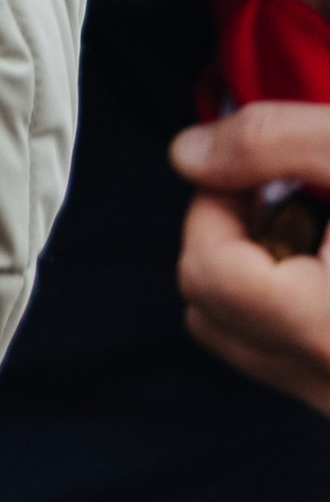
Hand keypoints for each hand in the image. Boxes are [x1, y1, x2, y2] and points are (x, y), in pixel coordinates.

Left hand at [173, 104, 329, 412]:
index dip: (221, 203)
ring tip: (322, 234)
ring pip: (241, 339)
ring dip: (262, 275)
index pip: (206, 270)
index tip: (266, 174)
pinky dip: (292, 307)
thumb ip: (269, 142)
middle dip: (237, 238)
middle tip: (298, 201)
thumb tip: (186, 155)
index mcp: (329, 332)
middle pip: (209, 308)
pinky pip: (283, 359)